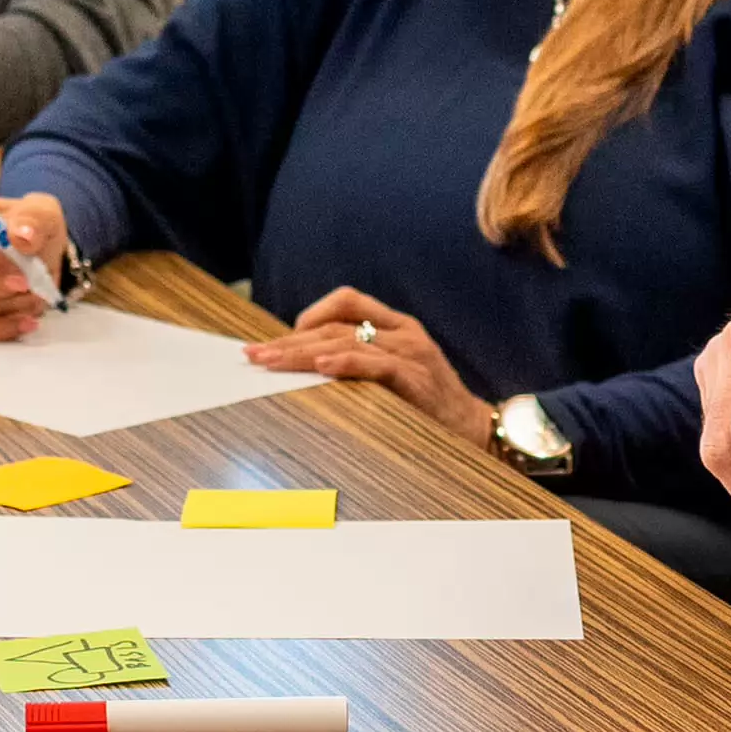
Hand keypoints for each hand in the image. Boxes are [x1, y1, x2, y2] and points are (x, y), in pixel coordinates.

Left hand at [246, 289, 492, 447]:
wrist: (475, 430)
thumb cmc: (430, 407)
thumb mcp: (397, 376)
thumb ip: (365, 363)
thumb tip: (309, 367)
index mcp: (398, 326)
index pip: (348, 301)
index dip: (312, 314)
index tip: (279, 339)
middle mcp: (404, 332)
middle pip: (337, 325)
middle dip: (292, 340)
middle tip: (255, 356)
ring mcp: (410, 353)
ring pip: (347, 340)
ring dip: (303, 352)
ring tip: (272, 362)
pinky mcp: (415, 378)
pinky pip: (375, 364)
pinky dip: (346, 362)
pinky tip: (321, 366)